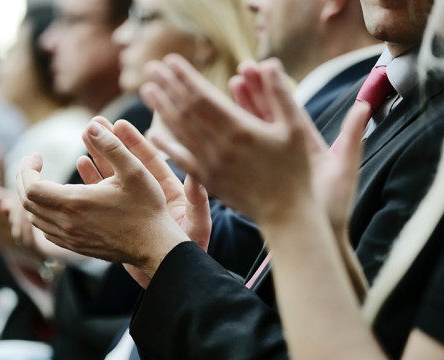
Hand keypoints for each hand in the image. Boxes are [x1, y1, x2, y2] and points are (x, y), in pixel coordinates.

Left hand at [17, 118, 190, 283]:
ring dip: (31, 198)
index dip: (27, 169)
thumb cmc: (146, 208)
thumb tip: (92, 125)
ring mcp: (70, 238)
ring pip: (34, 218)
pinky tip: (53, 203)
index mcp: (75, 203)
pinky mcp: (76, 247)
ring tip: (39, 180)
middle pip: (27, 203)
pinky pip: (46, 231)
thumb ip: (112, 145)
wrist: (155, 246)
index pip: (31, 187)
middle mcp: (67, 223)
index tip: (38, 156)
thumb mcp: (135, 170)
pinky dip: (41, 214)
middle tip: (32, 164)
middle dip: (24, 180)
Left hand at [141, 56, 315, 223]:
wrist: (286, 214)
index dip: (185, 78)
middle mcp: (220, 147)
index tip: (170, 60)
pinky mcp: (209, 181)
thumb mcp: (295, 129)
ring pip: (180, 133)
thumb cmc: (295, 170)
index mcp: (241, 131)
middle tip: (151, 68)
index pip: (204, 98)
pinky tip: (153, 134)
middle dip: (167, 87)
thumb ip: (280, 95)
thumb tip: (269, 64)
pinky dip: (167, 146)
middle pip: (186, 112)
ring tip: (147, 91)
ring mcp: (211, 166)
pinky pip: (182, 160)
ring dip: (162, 110)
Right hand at [229, 61, 368, 233]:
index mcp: (307, 143)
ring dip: (240, 110)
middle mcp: (288, 150)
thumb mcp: (345, 169)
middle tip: (238, 73)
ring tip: (227, 89)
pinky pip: (243, 153)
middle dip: (252, 93)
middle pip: (267, 115)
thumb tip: (364, 106)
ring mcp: (272, 162)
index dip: (274, 88)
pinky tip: (216, 123)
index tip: (262, 67)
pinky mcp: (259, 176)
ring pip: (253, 131)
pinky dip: (230, 137)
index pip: (288, 109)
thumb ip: (352, 137)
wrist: (318, 235)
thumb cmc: (333, 208)